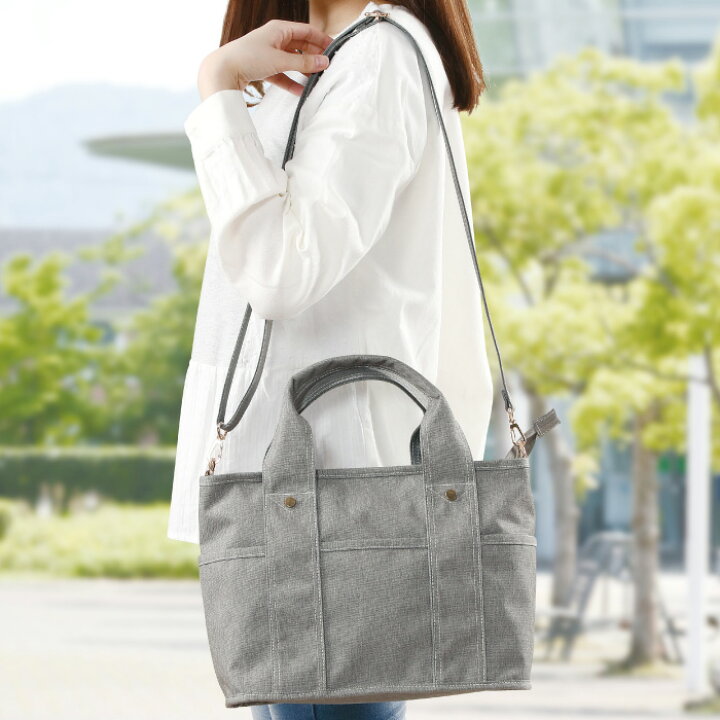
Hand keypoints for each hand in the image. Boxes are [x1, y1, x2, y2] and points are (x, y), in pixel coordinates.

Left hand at [198, 20, 333, 99]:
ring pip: (292, 61)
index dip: (322, 40)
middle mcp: (274, 38)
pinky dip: (292, 82)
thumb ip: (303, 63)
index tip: (334, 50)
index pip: (307, 31)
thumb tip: (324, 62)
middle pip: (301, 46)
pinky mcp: (263, 68)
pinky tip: (301, 91)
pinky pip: (283, 74)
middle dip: (314, 56)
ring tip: (317, 79)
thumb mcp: (280, 60)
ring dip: (304, 70)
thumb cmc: (248, 58)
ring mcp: (269, 53)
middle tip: (328, 67)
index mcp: (279, 29)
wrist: (222, 71)